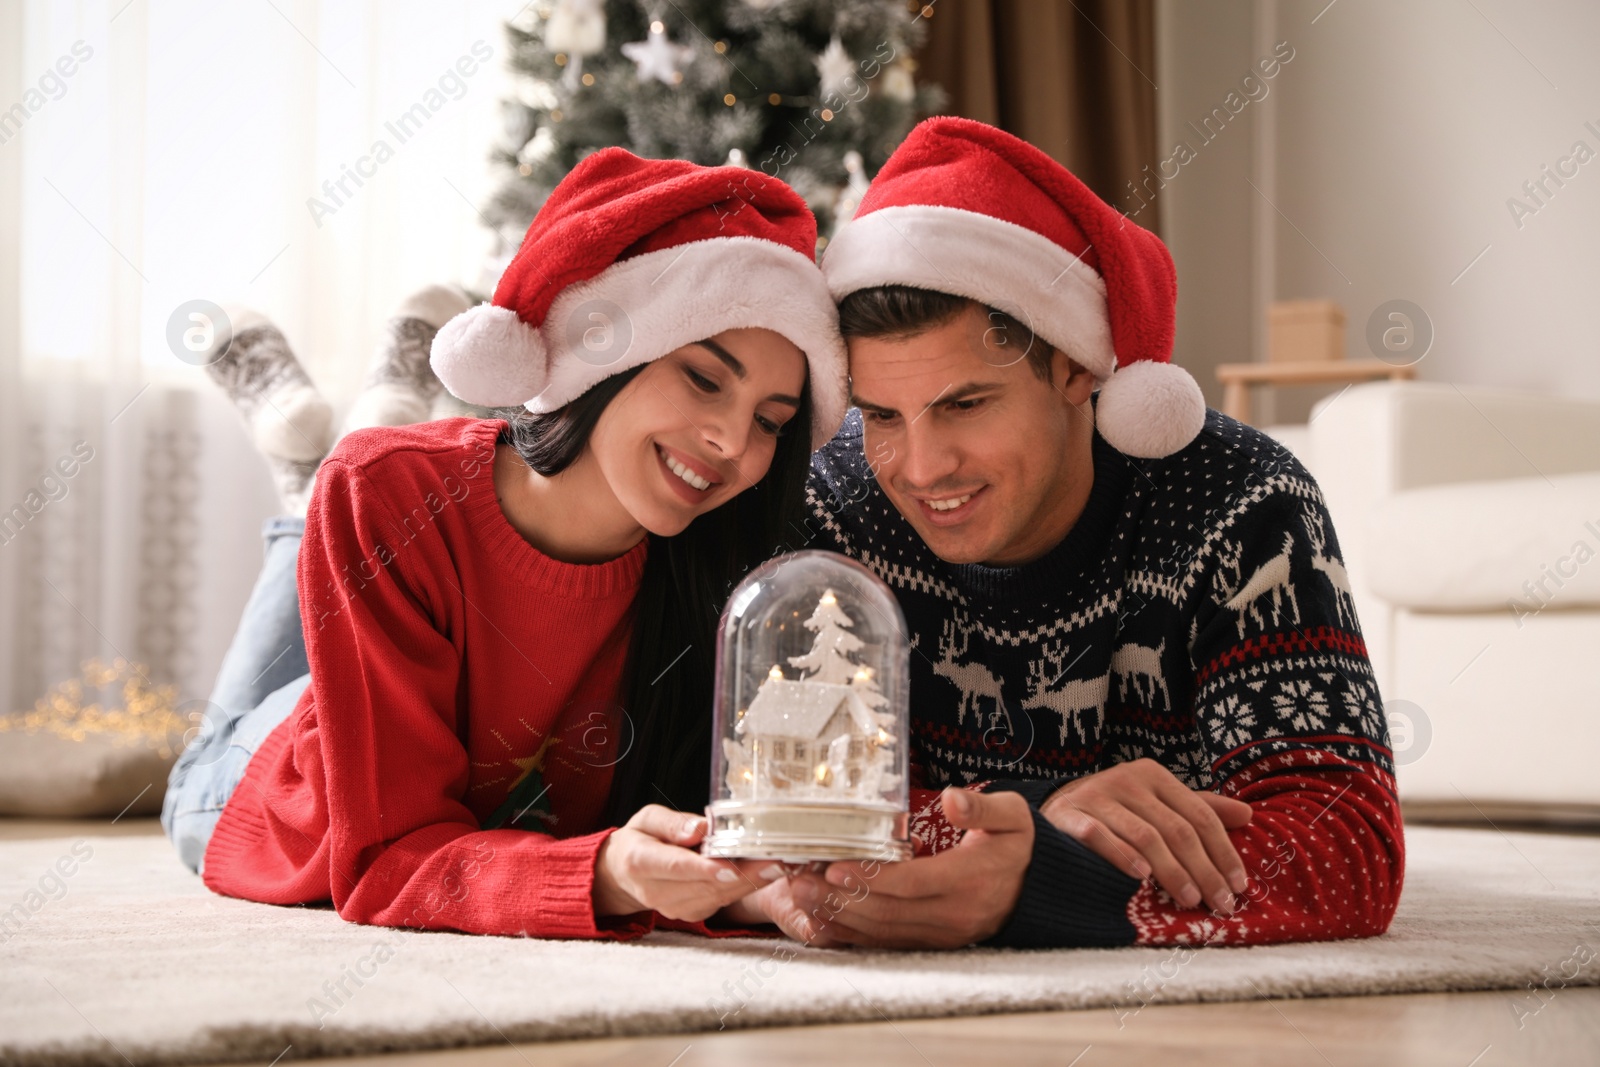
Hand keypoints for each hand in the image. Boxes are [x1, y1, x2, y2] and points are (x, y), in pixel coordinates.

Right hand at [593, 805, 780, 922]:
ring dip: (751, 883)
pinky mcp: (691, 914)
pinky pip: (721, 901)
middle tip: (777, 860)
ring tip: (779, 864)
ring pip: (718, 897)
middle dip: (744, 875)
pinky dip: (744, 888)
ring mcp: (674, 908)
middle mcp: (657, 892)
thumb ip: (673, 824)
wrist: (623, 874)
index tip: (731, 867)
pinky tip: (765, 873)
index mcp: (641, 863)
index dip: (705, 869)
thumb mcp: (647, 819)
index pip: (677, 867)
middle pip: (705, 886)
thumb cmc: (640, 839)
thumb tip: (700, 829)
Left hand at [756, 787, 1034, 949]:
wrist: (1037, 888)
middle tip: (800, 882)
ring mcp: (943, 934)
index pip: (913, 883)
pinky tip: (824, 922)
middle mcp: (955, 914)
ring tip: (801, 897)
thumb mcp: (1012, 816)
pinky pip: (888, 943)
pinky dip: (853, 934)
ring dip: (839, 916)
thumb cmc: (1016, 844)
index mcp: (970, 880)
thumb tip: (953, 799)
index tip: (836, 867)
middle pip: (888, 910)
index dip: (873, 878)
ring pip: (883, 930)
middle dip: (840, 897)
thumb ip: (982, 808)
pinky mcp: (934, 942)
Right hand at [1040, 759, 1251, 914]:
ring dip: (1171, 871)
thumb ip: (1199, 810)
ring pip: (1144, 836)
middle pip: (1176, 829)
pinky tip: (1140, 878)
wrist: (1056, 807)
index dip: (1223, 851)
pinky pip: (1099, 836)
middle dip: (1203, 870)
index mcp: (1154, 776)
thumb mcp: (1158, 804)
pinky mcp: (1069, 814)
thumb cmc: (1118, 812)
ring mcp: (1096, 796)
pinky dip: (1122, 856)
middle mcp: (1127, 780)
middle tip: (1219, 904)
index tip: (1238, 886)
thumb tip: (1247, 815)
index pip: (1199, 814)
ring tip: (1189, 900)